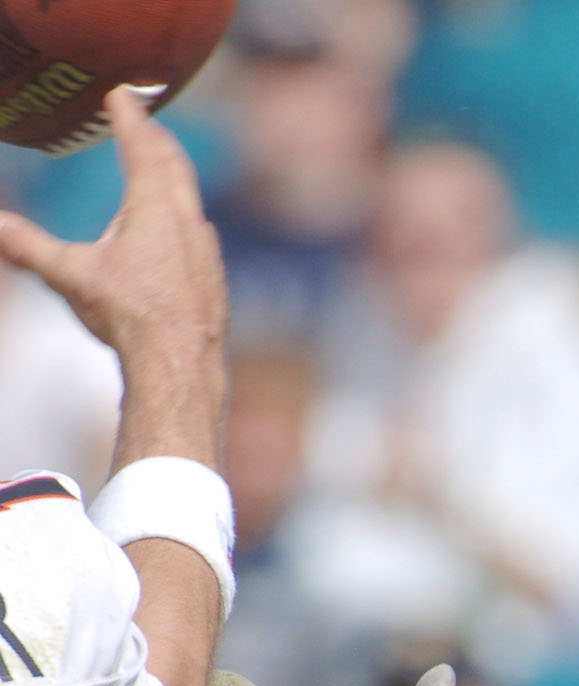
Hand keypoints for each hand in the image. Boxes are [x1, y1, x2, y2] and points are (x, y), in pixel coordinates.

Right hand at [0, 91, 224, 428]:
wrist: (181, 364)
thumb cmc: (128, 316)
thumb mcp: (69, 275)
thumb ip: (28, 246)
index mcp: (153, 208)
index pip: (141, 148)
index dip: (129, 117)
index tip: (121, 93)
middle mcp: (187, 222)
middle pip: (173, 167)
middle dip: (156, 140)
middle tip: (144, 121)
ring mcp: (206, 251)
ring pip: (190, 200)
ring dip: (174, 178)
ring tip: (162, 168)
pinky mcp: (213, 278)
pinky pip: (199, 234)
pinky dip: (185, 217)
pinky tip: (182, 230)